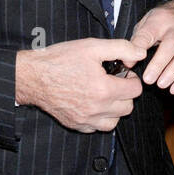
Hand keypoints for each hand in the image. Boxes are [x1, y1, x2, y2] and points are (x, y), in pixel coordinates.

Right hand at [16, 38, 144, 131]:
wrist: (32, 76)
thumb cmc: (60, 59)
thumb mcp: (92, 47)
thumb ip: (121, 49)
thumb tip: (141, 54)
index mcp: (104, 89)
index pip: (136, 90)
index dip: (132, 78)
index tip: (122, 72)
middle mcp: (97, 108)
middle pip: (128, 107)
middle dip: (125, 93)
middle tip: (114, 81)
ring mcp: (86, 119)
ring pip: (115, 120)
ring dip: (115, 108)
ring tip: (104, 93)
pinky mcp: (76, 125)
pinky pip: (98, 127)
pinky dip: (100, 118)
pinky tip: (93, 103)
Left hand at [130, 0, 173, 94]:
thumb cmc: (163, 22)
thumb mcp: (146, 24)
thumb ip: (137, 42)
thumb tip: (128, 63)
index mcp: (160, 20)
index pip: (148, 32)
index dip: (139, 47)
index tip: (130, 61)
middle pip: (171, 44)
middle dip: (160, 64)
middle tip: (148, 79)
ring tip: (161, 85)